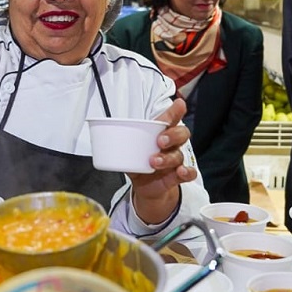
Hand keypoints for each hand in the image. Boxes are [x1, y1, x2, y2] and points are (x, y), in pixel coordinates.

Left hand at [128, 98, 195, 222]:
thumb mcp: (129, 149)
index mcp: (160, 133)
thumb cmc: (139, 162)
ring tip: (154, 161)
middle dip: (172, 135)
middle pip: (181, 134)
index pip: (171, 119)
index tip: (179, 105)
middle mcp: (171, 145)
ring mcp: (175, 160)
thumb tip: (102, 128)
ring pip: (179, 154)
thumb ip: (121, 139)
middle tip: (160, 140)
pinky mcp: (178, 176)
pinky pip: (189, 173)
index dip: (176, 112)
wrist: (145, 186)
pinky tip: (181, 171)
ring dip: (168, 158)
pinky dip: (187, 172)